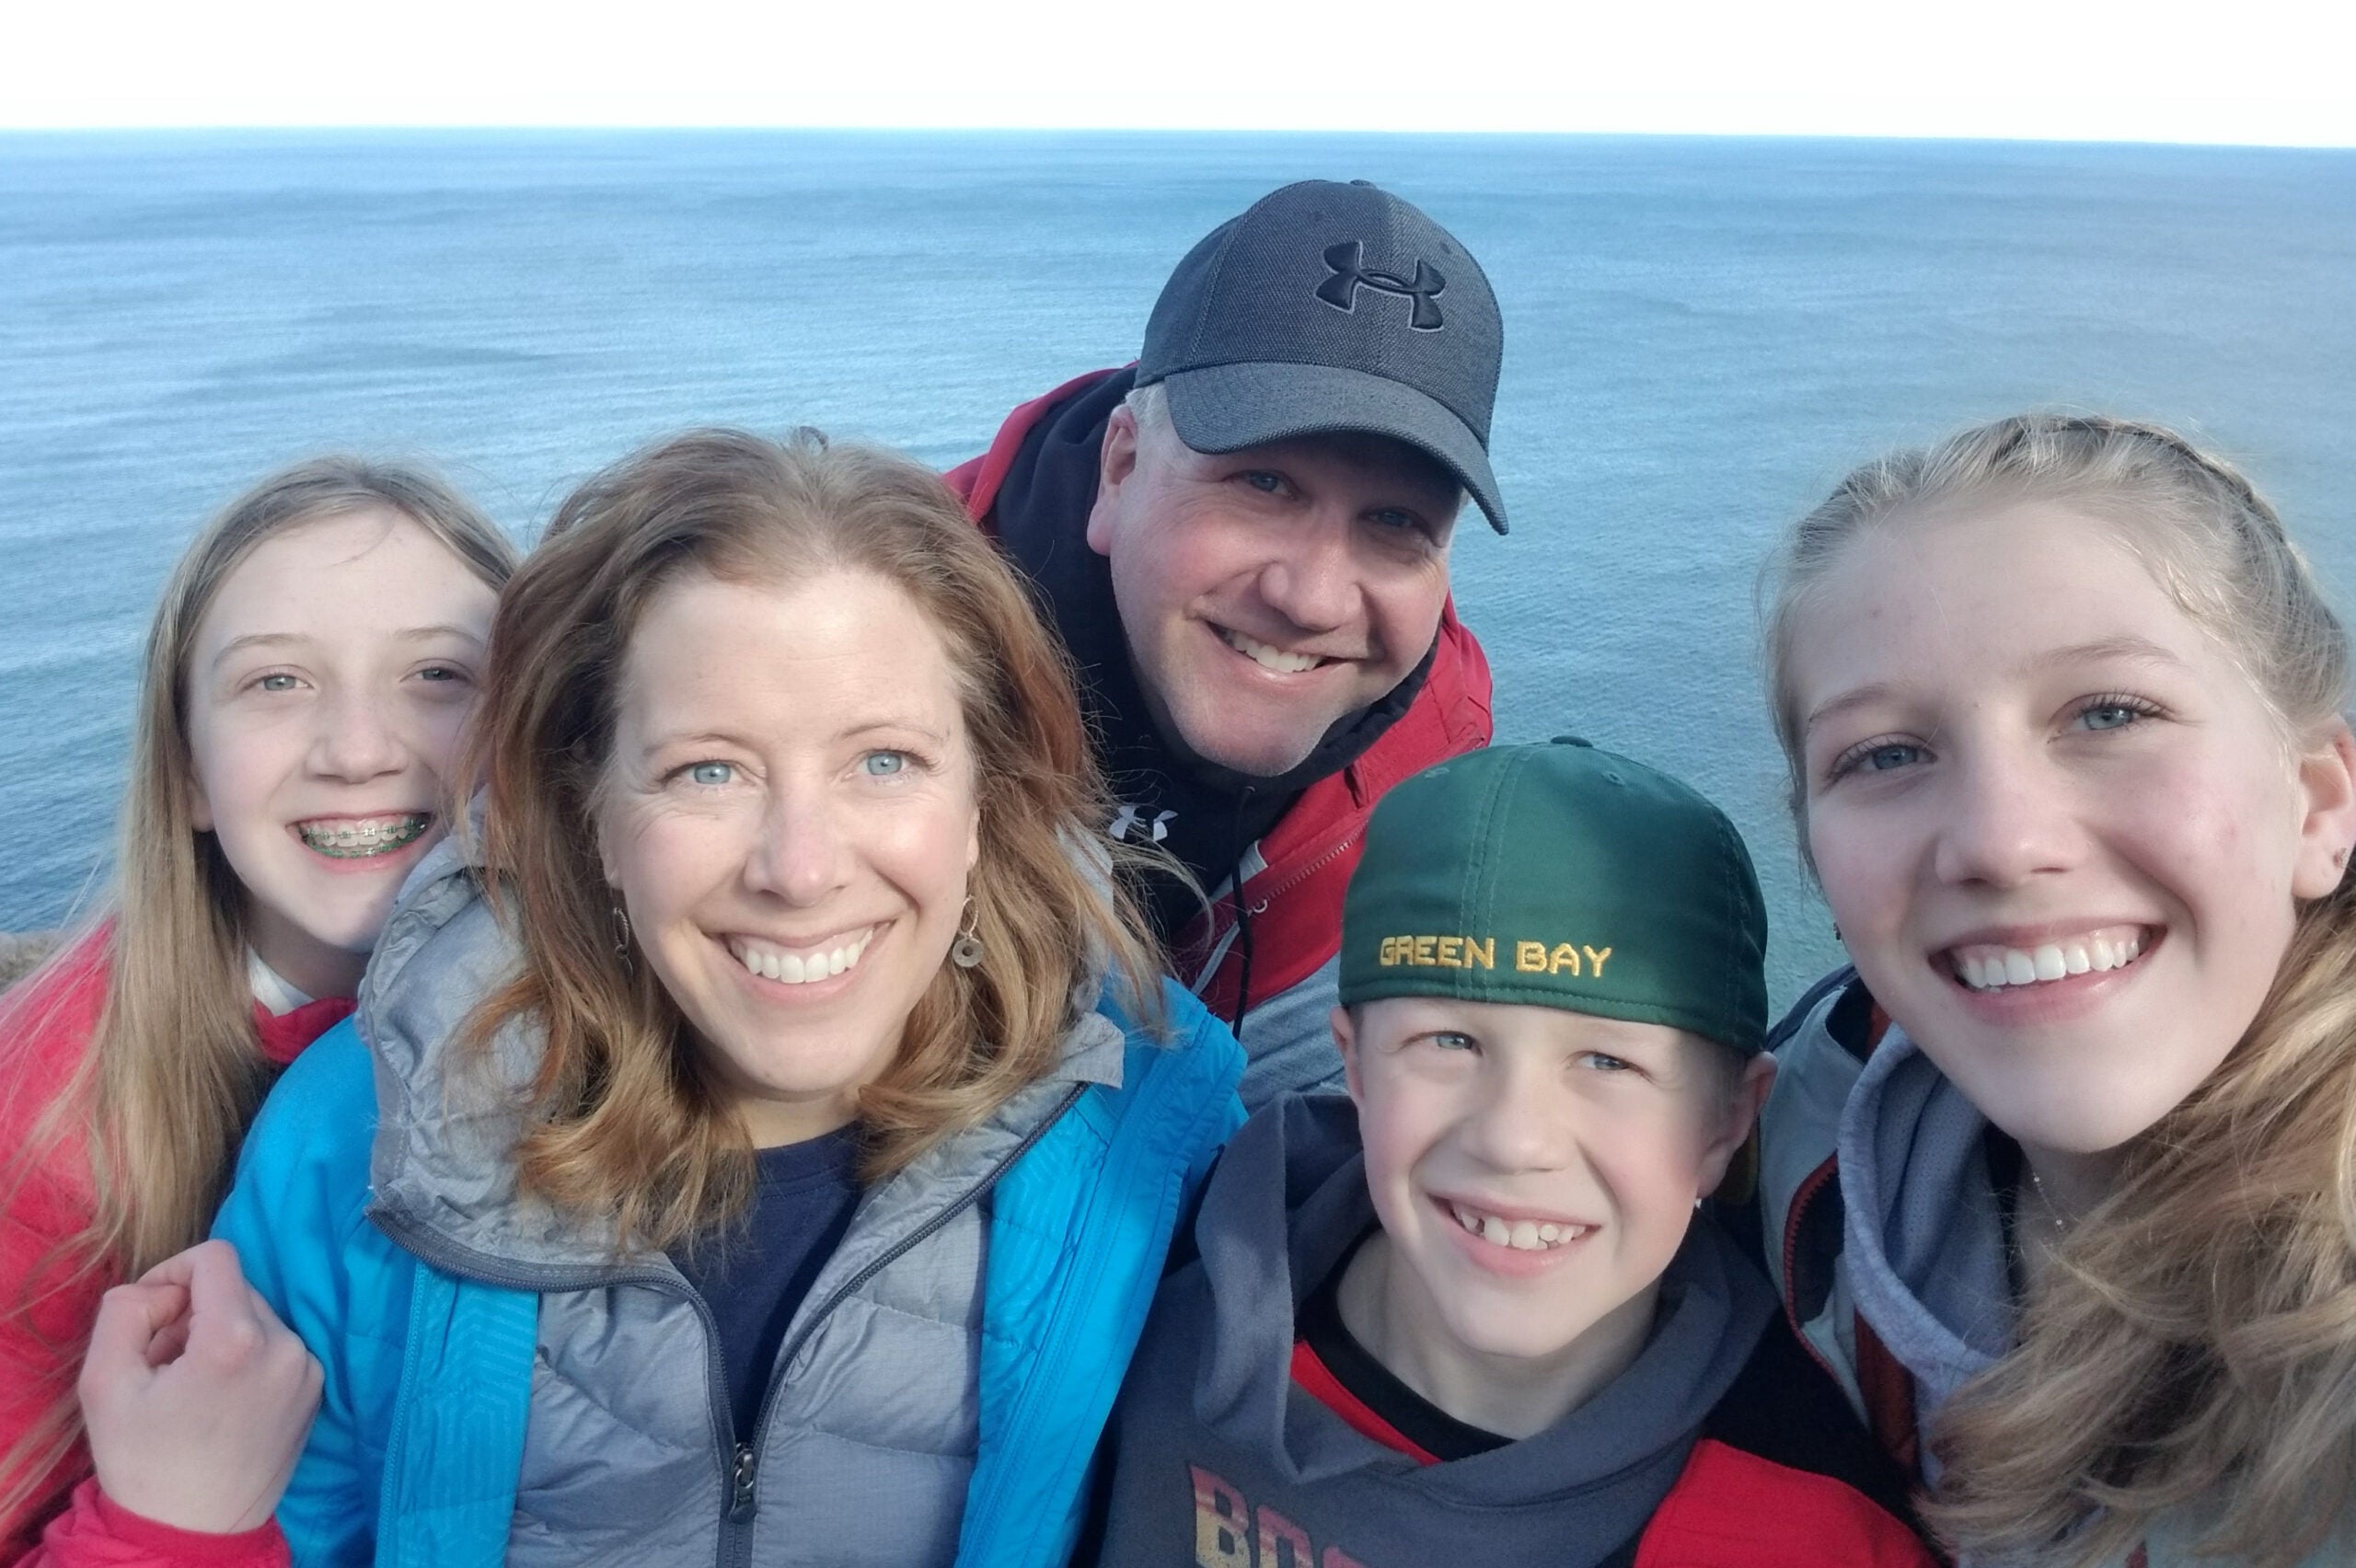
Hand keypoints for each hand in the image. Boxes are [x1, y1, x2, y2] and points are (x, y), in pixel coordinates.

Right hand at [76, 1238, 321, 1533]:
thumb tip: (160, 1289)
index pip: (216, 1257)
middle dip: (192, 1313)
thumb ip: (125, 1311)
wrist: (192, 1532)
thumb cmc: (144, 1463)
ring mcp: (307, 1369)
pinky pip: (276, 1347)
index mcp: (237, 1338)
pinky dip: (245, 1358)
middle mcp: (285, 1346)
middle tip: (161, 1362)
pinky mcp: (317, 1389)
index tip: (151, 1311)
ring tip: (189, 1387)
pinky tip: (219, 1401)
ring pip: (257, 1317)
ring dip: (219, 1335)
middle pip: (235, 1289)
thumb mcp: (105, 1382)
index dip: (174, 1272)